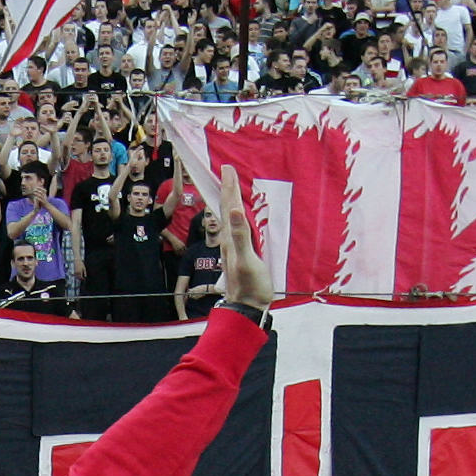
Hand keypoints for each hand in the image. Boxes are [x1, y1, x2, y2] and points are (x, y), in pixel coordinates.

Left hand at [214, 166, 271, 309]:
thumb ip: (240, 236)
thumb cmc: (249, 285)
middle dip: (228, 188)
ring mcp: (234, 248)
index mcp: (230, 238)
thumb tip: (232, 211)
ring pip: (230, 218)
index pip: (229, 207)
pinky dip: (238, 217)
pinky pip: (238, 229)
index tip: (227, 168)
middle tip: (227, 170)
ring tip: (231, 187)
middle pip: (227, 209)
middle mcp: (229, 240)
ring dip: (231, 200)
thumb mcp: (246, 260)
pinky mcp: (241, 255)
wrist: (248, 307)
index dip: (229, 187)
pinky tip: (240, 218)